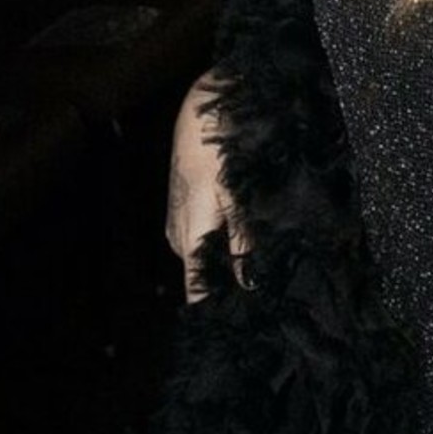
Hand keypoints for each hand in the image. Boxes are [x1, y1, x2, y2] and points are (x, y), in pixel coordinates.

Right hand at [165, 75, 245, 300]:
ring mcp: (178, 214)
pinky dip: (215, 237)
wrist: (202, 106)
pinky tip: (234, 234)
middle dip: (221, 284)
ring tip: (251, 268)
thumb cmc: (219, 149)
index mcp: (188, 234)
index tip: (231, 327)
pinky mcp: (183, 199)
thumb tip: (247, 282)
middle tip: (254, 298)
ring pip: (198, 249)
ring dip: (219, 258)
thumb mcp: (236, 195)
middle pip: (197, 270)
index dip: (211, 307)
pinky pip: (197, 230)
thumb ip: (241, 238)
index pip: (194, 286)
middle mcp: (178, 230)